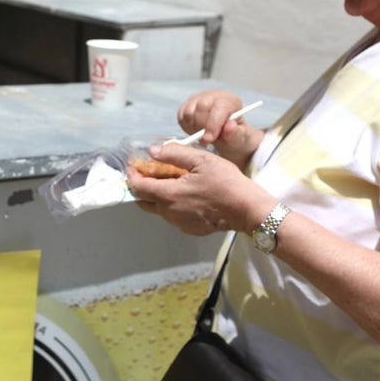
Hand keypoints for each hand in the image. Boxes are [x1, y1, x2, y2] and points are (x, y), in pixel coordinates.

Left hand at [127, 142, 274, 235]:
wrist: (247, 210)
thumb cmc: (226, 183)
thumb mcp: (201, 159)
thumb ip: (174, 154)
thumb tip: (153, 151)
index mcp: (169, 195)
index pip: (138, 188)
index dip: (132, 176)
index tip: (133, 166)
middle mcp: (170, 212)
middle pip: (143, 201)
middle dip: (141, 187)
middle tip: (148, 173)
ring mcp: (179, 223)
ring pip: (159, 209)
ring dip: (157, 195)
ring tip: (170, 180)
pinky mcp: (190, 229)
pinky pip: (173, 216)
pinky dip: (172, 204)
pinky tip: (186, 193)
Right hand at [176, 90, 263, 164]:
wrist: (225, 134)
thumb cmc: (234, 135)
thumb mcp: (240, 138)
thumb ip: (236, 133)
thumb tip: (230, 127)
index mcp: (230, 101)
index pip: (219, 108)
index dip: (212, 124)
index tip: (208, 139)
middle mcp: (214, 96)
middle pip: (201, 107)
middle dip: (202, 127)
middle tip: (206, 141)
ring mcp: (198, 99)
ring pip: (189, 112)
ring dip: (194, 128)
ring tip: (204, 136)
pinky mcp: (187, 105)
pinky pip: (181, 117)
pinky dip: (187, 127)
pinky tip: (197, 132)